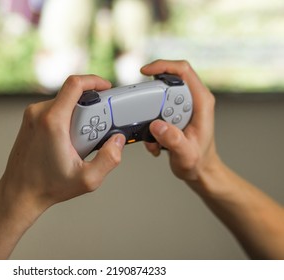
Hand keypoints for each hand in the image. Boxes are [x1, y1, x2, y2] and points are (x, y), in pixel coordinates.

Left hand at [0, 75, 125, 259]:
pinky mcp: (30, 121)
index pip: (74, 84)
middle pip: (72, 95)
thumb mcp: (87, 179)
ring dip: (78, 115)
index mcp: (52, 121)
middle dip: (90, 108)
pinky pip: (54, 110)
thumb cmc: (48, 186)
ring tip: (82, 140)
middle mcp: (39, 113)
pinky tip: (70, 140)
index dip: (94, 80)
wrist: (19, 192)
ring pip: (63, 103)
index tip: (106, 88)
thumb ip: (109, 159)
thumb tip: (118, 140)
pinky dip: (67, 119)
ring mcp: (31, 116)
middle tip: (97, 129)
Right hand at [141, 60, 217, 186]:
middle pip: (167, 80)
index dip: (163, 65)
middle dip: (151, 98)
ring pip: (158, 96)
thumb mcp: (186, 154)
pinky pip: (155, 109)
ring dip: (149, 115)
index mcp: (201, 102)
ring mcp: (182, 105)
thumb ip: (173, 140)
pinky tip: (155, 142)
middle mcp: (193, 100)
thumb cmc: (198, 161)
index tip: (145, 71)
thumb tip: (157, 125)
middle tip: (145, 117)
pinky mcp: (174, 113)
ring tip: (154, 138)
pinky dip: (149, 124)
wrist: (199, 169)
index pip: (183, 71)